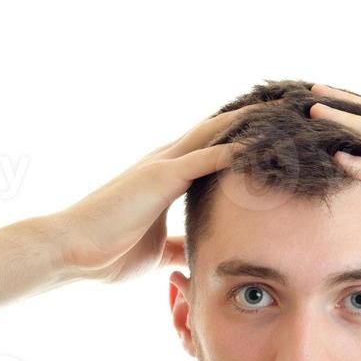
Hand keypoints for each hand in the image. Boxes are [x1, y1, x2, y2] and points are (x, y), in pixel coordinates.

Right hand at [49, 101, 281, 282]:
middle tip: (290, 107)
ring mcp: (163, 165)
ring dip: (252, 122)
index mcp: (167, 177)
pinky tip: (263, 141)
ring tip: (287, 111)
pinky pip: (205, 157)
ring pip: (216, 133)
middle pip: (219, 130)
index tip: (275, 133)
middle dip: (254, 119)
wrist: (70, 252)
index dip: (243, 139)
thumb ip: (177, 245)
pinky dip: (235, 149)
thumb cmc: (107, 253)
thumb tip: (195, 254)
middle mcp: (167, 162)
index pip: (212, 149)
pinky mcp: (160, 176)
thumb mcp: (155, 252)